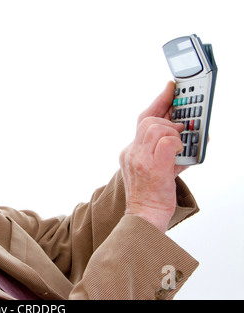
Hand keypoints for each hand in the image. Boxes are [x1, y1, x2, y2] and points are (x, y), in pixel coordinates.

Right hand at [119, 82, 185, 231]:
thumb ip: (168, 151)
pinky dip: (179, 144)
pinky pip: (168, 141)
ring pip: (156, 127)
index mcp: (131, 152)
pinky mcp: (152, 166)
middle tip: (185, 121)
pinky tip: (181, 153)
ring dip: (174, 133)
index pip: (143, 120)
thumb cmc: (152, 196)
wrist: (145, 217)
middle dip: (169, 116)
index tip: (170, 87)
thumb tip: (188, 135)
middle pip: (148, 120)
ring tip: (181, 145)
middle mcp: (131, 152)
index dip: (158, 101)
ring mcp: (139, 159)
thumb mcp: (159, 169)